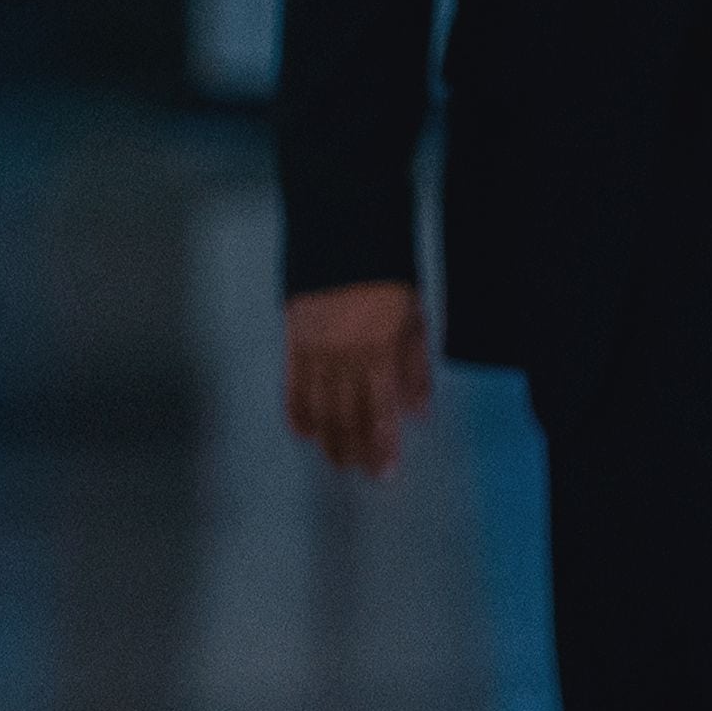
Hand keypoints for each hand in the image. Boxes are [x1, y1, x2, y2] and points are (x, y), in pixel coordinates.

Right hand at [285, 280, 430, 477]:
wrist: (343, 239)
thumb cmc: (387, 280)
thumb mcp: (415, 321)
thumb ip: (415, 369)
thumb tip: (418, 413)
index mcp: (380, 352)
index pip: (379, 412)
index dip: (381, 445)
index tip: (383, 471)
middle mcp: (345, 357)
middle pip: (347, 416)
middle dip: (354, 449)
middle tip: (358, 471)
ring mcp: (316, 350)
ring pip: (319, 407)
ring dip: (327, 437)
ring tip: (334, 459)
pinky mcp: (293, 340)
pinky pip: (293, 385)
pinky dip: (297, 411)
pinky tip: (303, 431)